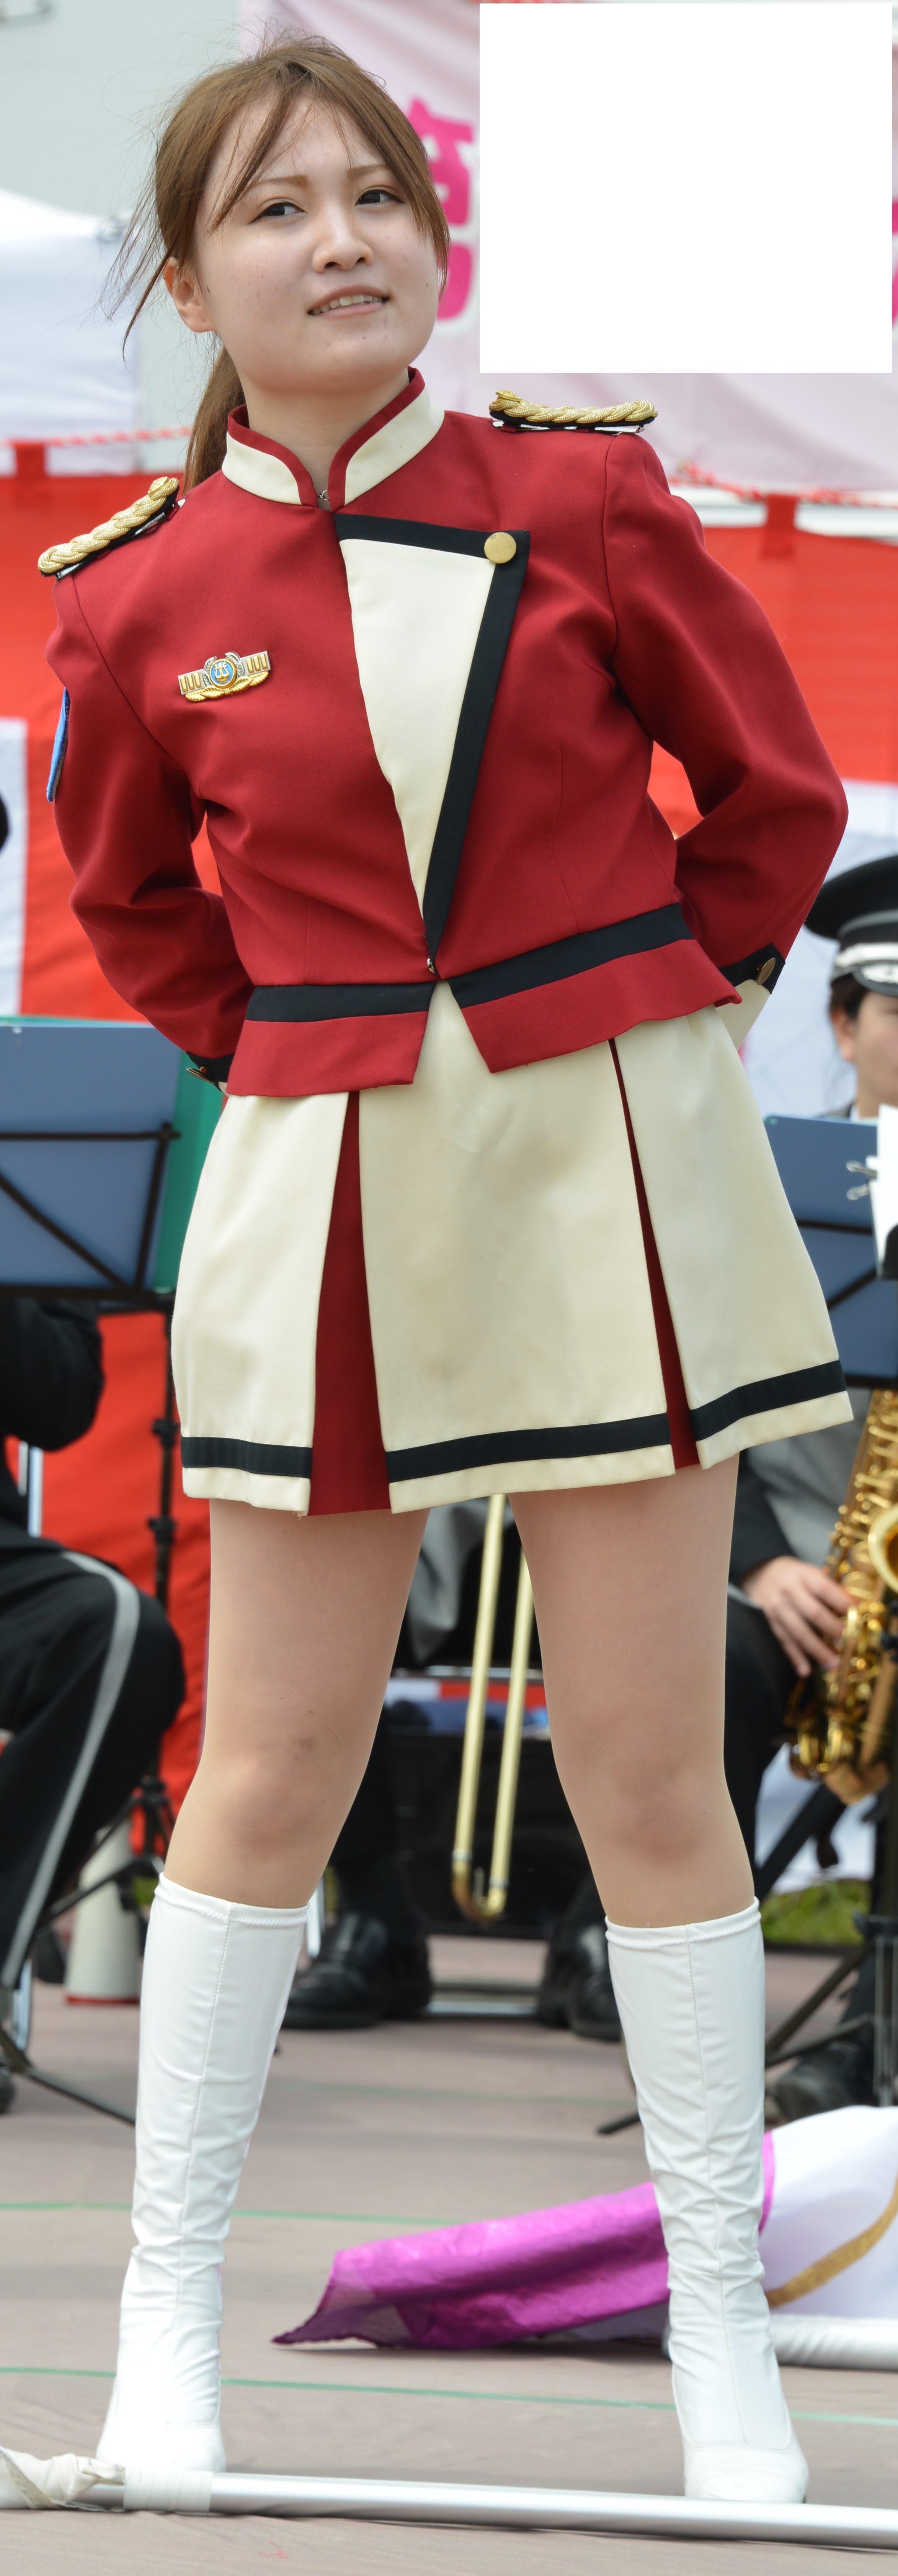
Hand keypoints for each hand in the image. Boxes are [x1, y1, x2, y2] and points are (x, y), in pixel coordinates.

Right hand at [741, 1556, 849, 1677]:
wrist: (761, 1574)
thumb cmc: (795, 1576)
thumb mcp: (810, 1573)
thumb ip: (829, 1589)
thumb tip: (856, 1609)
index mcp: (804, 1576)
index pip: (825, 1589)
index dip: (842, 1602)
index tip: (858, 1613)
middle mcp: (790, 1592)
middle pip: (813, 1612)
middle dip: (831, 1628)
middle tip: (847, 1641)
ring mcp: (778, 1608)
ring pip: (799, 1632)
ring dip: (817, 1650)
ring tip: (833, 1664)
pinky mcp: (771, 1623)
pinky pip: (784, 1641)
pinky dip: (795, 1657)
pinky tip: (805, 1670)